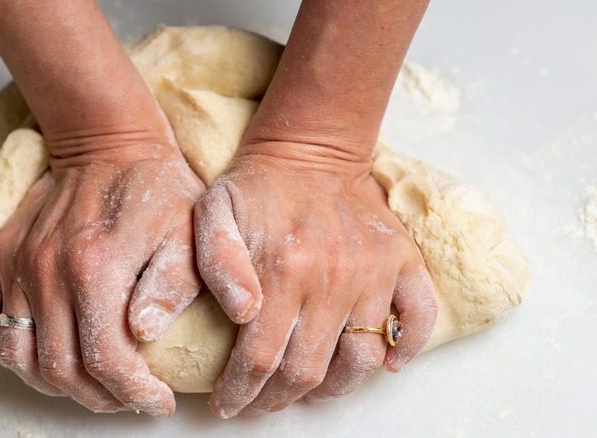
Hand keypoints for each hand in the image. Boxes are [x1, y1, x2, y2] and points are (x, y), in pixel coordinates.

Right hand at [0, 134, 204, 416]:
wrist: (110, 143)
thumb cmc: (157, 189)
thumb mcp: (188, 232)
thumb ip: (171, 286)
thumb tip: (144, 336)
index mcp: (96, 268)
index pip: (106, 360)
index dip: (134, 394)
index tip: (157, 402)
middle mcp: (47, 271)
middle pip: (61, 368)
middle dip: (100, 397)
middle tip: (129, 396)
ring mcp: (16, 263)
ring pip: (18, 355)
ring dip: (54, 382)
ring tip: (91, 382)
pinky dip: (0, 346)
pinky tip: (34, 353)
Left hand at [195, 143, 436, 417]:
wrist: (309, 149)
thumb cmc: (255, 186)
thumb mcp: (213, 212)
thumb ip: (216, 262)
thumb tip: (240, 314)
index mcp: (284, 270)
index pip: (260, 358)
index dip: (241, 391)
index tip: (227, 405)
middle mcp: (333, 278)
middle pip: (307, 369)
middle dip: (275, 399)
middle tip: (257, 403)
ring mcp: (374, 272)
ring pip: (361, 359)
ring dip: (333, 389)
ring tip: (305, 391)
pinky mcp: (403, 262)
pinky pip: (418, 319)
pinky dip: (407, 349)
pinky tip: (387, 364)